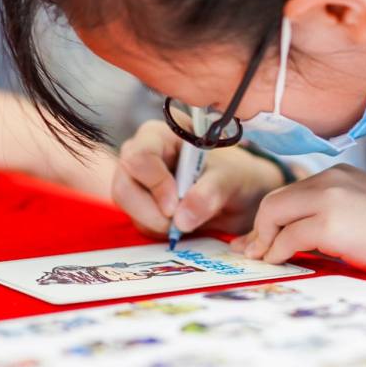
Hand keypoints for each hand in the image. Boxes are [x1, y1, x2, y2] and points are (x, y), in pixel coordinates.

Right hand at [113, 119, 286, 236]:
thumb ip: (210, 193)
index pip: (140, 156)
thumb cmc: (236, 175)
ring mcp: (138, 181)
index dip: (154, 184)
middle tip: (179, 225)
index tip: (174, 206)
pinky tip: (183, 225)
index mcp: (162, 135)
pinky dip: (159, 231)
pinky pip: (139, 223)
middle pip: (124, 186)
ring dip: (156, 224)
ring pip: (128, 209)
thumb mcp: (231, 179)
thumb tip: (181, 219)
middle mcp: (143, 154)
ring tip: (189, 222)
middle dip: (150, 212)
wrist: (241, 196)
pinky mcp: (141, 205)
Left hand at [231, 165, 365, 310]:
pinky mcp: (332, 222)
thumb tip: (292, 244)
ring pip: (273, 214)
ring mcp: (331, 197)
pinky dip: (278, 252)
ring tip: (263, 261)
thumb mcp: (365, 222)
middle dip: (258, 229)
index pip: (291, 192)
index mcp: (343, 176)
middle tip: (251, 253)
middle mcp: (333, 179)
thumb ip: (332, 223)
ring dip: (265, 241)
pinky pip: (287, 237)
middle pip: (274, 200)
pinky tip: (280, 264)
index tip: (258, 241)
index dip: (270, 219)